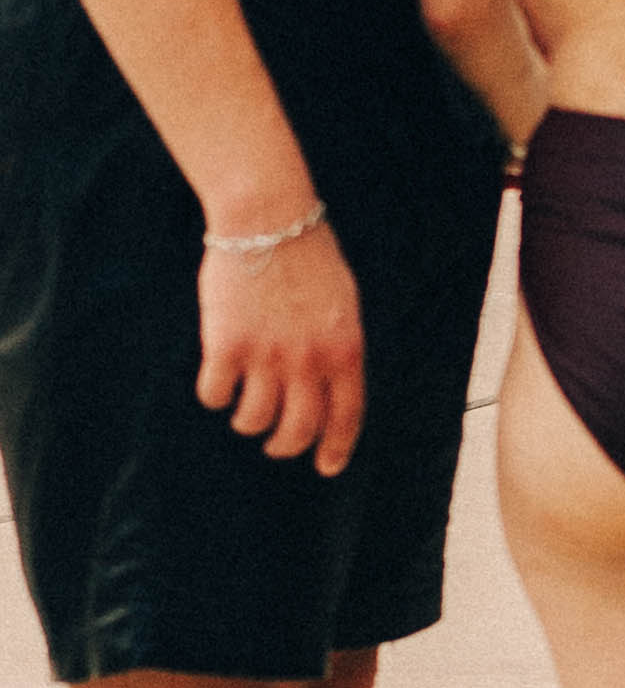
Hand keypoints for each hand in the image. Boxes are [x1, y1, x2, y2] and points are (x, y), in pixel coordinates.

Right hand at [197, 222, 366, 476]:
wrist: (269, 220)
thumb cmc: (308, 258)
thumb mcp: (342, 304)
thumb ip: (338, 348)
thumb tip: (330, 391)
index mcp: (345, 347)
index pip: (347, 415)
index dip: (336, 448)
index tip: (326, 467)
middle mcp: (308, 358)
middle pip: (296, 430)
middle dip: (284, 446)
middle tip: (274, 443)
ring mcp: (266, 354)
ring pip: (252, 420)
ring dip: (248, 420)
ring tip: (246, 404)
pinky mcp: (226, 346)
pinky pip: (215, 396)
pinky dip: (215, 395)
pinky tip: (219, 377)